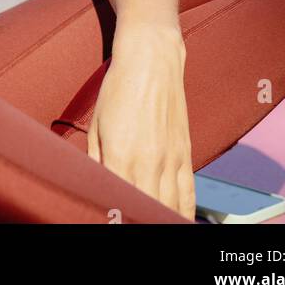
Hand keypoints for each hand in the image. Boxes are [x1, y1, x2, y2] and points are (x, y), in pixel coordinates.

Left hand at [87, 22, 194, 220]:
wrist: (151, 59)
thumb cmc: (118, 88)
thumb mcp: (96, 124)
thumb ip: (96, 160)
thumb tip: (97, 186)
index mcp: (120, 155)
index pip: (119, 202)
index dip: (116, 216)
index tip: (113, 220)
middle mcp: (148, 162)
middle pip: (147, 209)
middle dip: (138, 219)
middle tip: (131, 222)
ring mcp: (170, 159)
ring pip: (170, 207)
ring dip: (162, 219)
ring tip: (154, 225)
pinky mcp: (185, 153)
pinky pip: (188, 192)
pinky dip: (184, 211)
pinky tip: (178, 220)